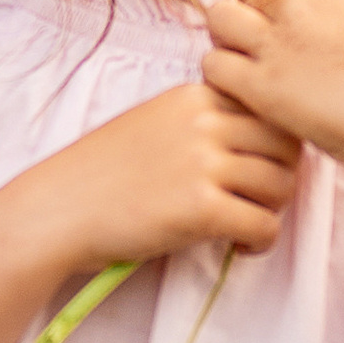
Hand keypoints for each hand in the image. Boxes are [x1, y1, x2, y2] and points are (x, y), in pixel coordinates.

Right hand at [24, 82, 299, 274]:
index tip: (258, 168)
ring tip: (246, 224)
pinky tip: (239, 246)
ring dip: (272, 211)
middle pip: (286, 145)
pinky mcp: (201, 208)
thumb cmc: (100, 173)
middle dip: (282, 176)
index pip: (270, 109)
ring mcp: (203, 164)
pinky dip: (261, 241)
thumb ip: (201, 121)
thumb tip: (260, 142)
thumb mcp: (154, 123)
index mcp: (193, 96)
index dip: (276, 144)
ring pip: (281, 186)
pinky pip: (265, 225)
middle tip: (260, 200)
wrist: (57, 210)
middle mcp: (203, 122)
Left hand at [202, 0, 343, 179]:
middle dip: (250, 31)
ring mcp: (275, 38)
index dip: (287, 27)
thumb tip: (342, 46)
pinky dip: (220, 83)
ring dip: (226, 47)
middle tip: (262, 66)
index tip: (304, 56)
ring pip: (218, 21)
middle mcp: (298, 1)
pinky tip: (242, 104)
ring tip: (243, 80)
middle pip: (249, 4)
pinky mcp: (259, 80)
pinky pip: (213, 65)